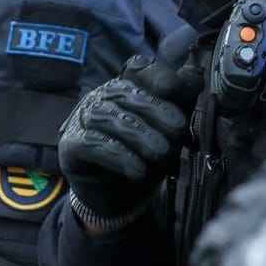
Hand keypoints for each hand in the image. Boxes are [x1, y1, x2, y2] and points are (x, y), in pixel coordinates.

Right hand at [57, 26, 206, 226]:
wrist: (119, 196)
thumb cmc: (145, 156)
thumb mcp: (170, 130)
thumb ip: (182, 102)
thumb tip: (195, 75)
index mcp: (127, 87)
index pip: (138, 69)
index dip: (156, 74)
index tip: (174, 88)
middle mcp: (101, 97)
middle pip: (125, 94)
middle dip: (155, 111)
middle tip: (178, 132)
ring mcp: (83, 119)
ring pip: (107, 118)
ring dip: (138, 136)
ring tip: (160, 154)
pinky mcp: (70, 144)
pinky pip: (91, 143)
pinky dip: (117, 156)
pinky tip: (137, 170)